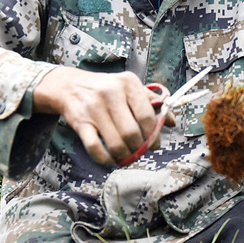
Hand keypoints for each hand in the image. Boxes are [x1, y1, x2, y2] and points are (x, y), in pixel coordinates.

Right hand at [32, 67, 167, 165]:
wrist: (71, 86)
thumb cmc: (107, 89)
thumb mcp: (130, 88)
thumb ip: (153, 103)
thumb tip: (172, 122)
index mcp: (128, 83)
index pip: (147, 115)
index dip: (153, 134)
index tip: (153, 142)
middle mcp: (111, 93)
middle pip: (132, 133)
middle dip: (138, 148)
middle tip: (138, 151)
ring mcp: (94, 108)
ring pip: (116, 144)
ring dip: (124, 156)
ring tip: (126, 155)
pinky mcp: (80, 123)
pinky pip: (95, 148)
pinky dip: (105, 159)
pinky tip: (110, 159)